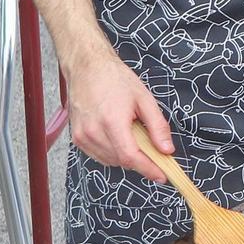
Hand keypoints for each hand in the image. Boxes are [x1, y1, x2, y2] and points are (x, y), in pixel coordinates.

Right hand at [66, 53, 173, 180]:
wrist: (87, 68)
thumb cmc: (115, 79)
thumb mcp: (144, 99)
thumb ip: (157, 127)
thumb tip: (167, 150)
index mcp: (112, 122)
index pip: (131, 157)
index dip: (148, 170)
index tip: (162, 176)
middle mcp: (93, 133)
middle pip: (122, 161)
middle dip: (141, 161)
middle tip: (155, 151)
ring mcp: (82, 137)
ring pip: (110, 161)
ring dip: (127, 157)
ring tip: (133, 135)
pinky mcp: (77, 138)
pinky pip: (99, 155)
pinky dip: (113, 153)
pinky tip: (119, 137)